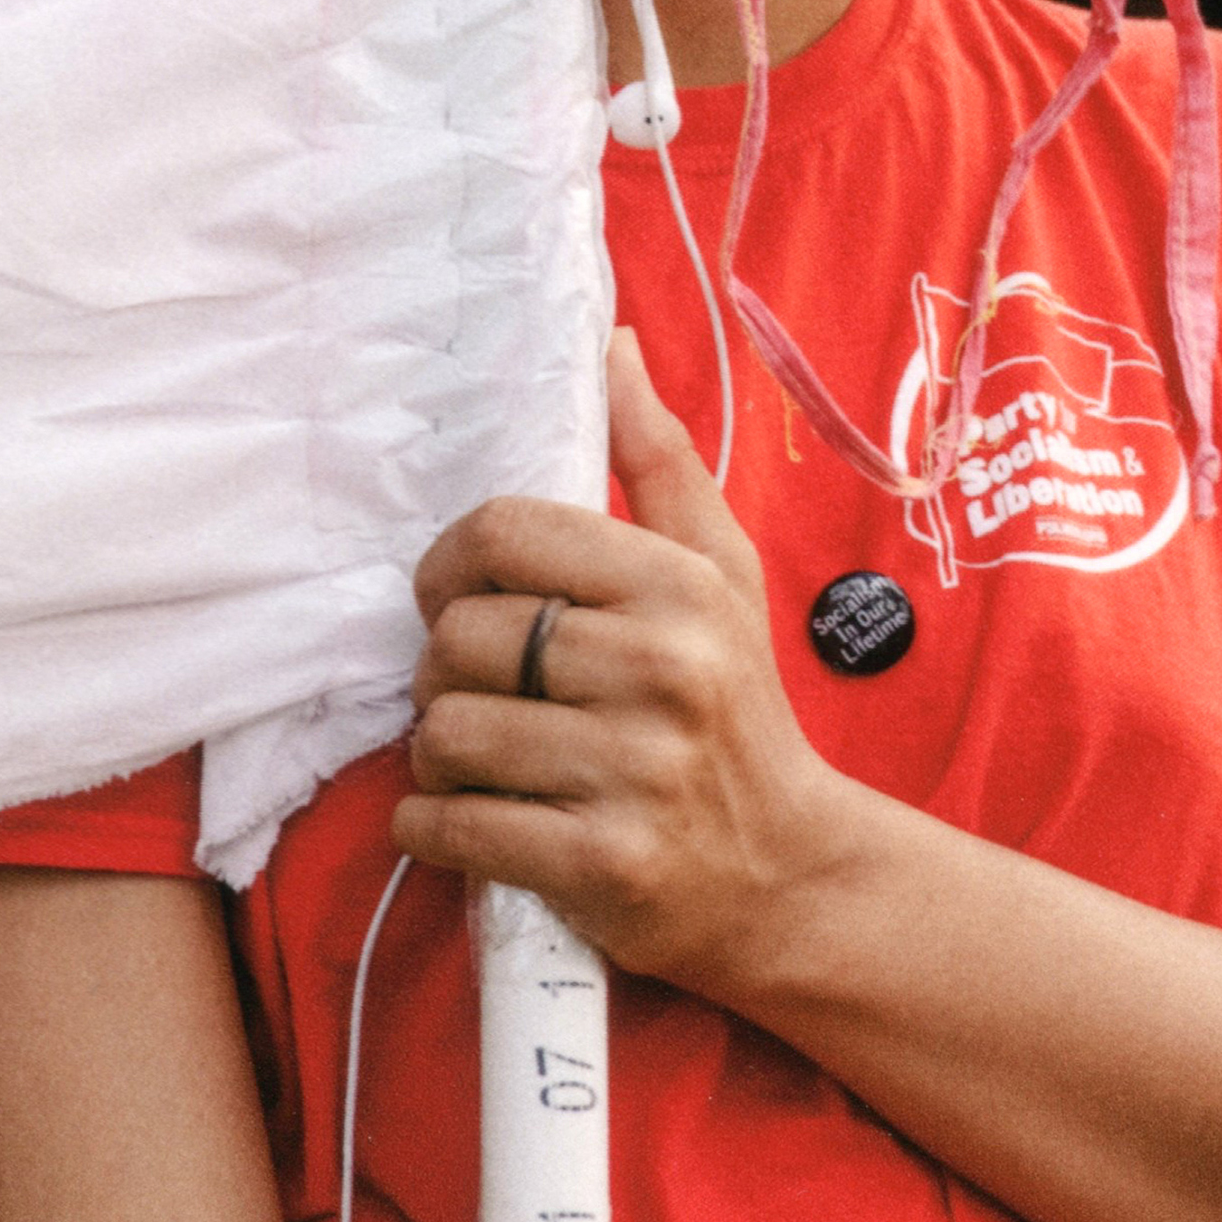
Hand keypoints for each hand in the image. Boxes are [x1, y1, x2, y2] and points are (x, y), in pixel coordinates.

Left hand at [392, 330, 878, 998]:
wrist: (787, 876)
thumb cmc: (737, 710)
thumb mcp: (722, 574)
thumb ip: (661, 460)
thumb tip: (611, 345)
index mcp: (680, 586)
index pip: (503, 535)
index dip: (453, 566)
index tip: (464, 598)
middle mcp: (661, 670)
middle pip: (458, 639)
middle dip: (447, 672)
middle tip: (489, 694)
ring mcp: (631, 771)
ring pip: (442, 733)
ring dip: (439, 753)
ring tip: (488, 758)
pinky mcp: (597, 863)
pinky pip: (446, 823)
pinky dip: (434, 825)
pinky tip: (475, 819)